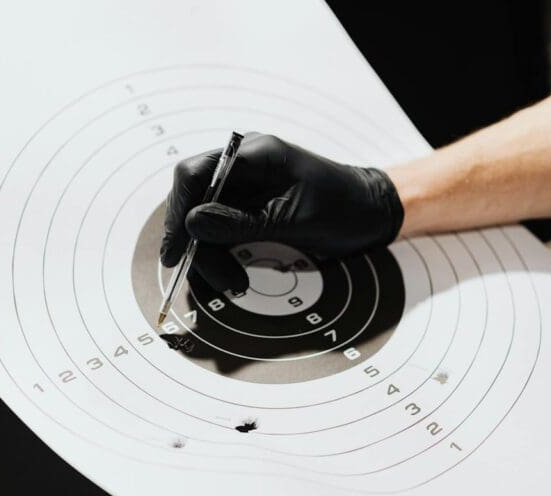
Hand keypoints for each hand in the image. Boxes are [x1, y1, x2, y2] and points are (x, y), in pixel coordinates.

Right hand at [161, 133, 403, 292]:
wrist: (374, 213)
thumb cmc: (345, 208)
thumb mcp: (293, 220)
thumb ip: (241, 222)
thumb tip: (192, 225)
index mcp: (255, 154)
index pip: (195, 174)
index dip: (178, 213)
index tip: (176, 251)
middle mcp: (244, 166)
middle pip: (195, 201)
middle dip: (197, 244)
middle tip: (216, 281)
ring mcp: (246, 188)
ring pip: (205, 222)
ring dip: (211, 256)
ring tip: (233, 285)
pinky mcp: (251, 209)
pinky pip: (222, 231)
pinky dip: (223, 256)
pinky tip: (234, 278)